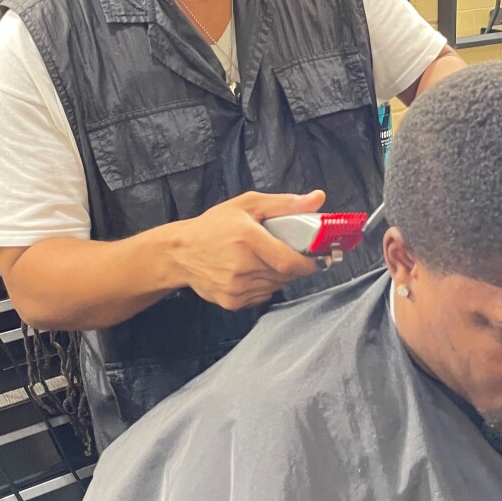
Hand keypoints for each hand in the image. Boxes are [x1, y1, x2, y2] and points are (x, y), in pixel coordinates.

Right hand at [168, 191, 325, 310]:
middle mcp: (241, 266)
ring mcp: (235, 287)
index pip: (289, 261)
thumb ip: (285, 203)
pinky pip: (262, 296)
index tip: (320, 257)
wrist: (180, 252)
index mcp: (247, 238)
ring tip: (267, 259)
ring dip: (280, 275)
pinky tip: (253, 271)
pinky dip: (265, 285)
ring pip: (276, 286)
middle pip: (285, 275)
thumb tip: (318, 198)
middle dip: (295, 265)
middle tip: (290, 251)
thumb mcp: (249, 204)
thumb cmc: (215, 225)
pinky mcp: (231, 302)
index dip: (309, 263)